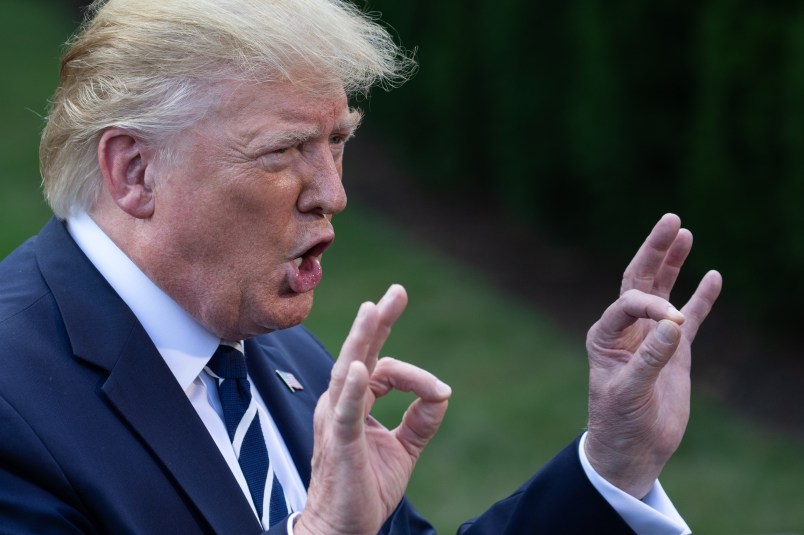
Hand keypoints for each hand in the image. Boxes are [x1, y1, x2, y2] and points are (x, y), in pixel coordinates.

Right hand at [295, 284, 450, 534]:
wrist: (343, 529)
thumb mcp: (403, 449)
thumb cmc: (365, 488)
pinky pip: (345, 412)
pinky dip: (351, 389)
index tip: (439, 392)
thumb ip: (421, 420)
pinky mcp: (340, 443)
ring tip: (372, 310)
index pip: (385, 369)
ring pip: (348, 371)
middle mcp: (342, 404)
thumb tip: (442, 393)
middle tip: (394, 293)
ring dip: (361, 340)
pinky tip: (360, 368)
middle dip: (377, 321)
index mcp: (356, 402)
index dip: (416, 376)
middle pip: (360, 353)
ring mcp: (337, 421)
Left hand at [584, 214, 721, 497]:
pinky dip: (701, 298)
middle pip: (640, 280)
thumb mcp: (629, 392)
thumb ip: (651, 359)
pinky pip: (690, 316)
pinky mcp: (674, 350)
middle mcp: (626, 329)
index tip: (674, 327)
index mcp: (605, 335)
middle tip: (671, 219)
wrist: (632, 449)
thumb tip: (674, 323)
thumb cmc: (619, 422)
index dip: (651, 305)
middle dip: (654, 250)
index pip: (628, 302)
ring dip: (673, 263)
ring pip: (663, 291)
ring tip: (684, 232)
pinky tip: (713, 276)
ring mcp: (651, 337)